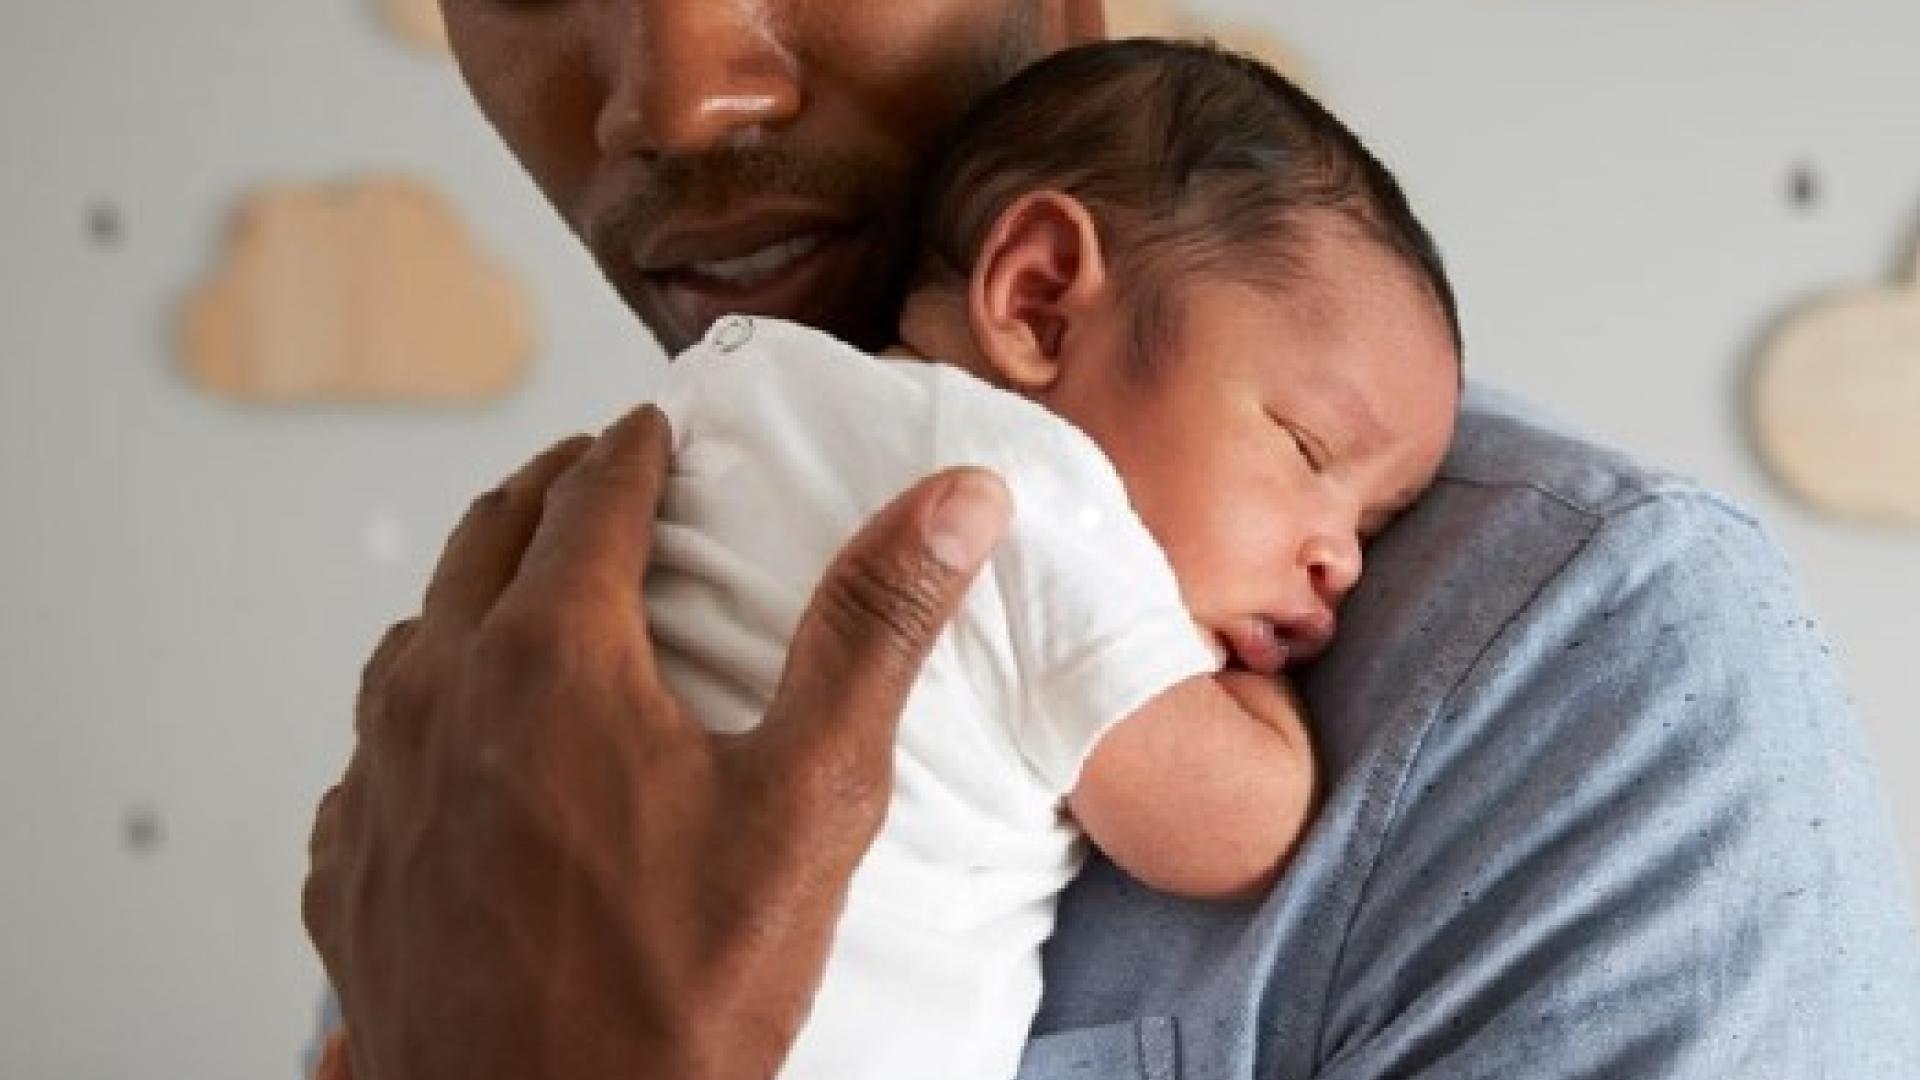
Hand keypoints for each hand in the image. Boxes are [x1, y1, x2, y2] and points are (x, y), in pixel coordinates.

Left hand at [302, 404, 1008, 1079]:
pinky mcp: (350, 868)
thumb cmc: (683, 990)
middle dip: (546, 491)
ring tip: (527, 596)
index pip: (589, 498)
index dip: (631, 450)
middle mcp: (439, 699)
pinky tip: (463, 749)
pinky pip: (373, 750)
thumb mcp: (809, 801)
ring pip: (413, 639)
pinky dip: (422, 710)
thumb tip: (955, 501)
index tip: (654, 427)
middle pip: (481, 541)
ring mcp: (378, 786)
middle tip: (594, 475)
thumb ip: (872, 632)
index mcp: (551, 659)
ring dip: (473, 594)